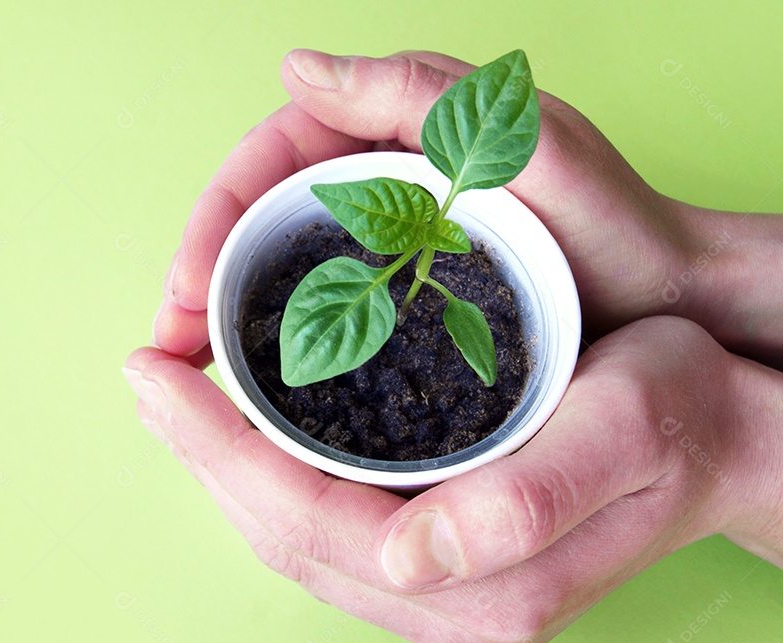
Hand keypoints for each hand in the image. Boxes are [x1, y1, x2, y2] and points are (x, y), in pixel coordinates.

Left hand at [125, 316, 782, 642]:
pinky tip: (247, 434)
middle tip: (148, 375)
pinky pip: (326, 535)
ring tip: (177, 398)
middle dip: (201, 457)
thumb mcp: (626, 427)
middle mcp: (457, 617)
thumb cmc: (682, 416)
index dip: (217, 449)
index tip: (155, 376)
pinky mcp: (443, 583)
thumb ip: (528, 502)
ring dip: (227, 470)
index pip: (307, 523)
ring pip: (295, 542)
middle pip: (284, 539)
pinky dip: (273, 481)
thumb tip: (406, 557)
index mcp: (490, 592)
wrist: (725, 440)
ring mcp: (446, 608)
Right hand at [154, 50, 782, 362]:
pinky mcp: (396, 305)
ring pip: (277, 275)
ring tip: (192, 373)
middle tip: (170, 345)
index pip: (267, 164)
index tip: (186, 290)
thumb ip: (413, 93)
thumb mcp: (520, 138)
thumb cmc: (608, 220)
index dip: (212, 222)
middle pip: (256, 222)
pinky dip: (277, 349)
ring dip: (226, 320)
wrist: (664, 306)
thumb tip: (297, 64)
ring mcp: (382, 249)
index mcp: (385, 135)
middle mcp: (373, 188)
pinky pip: (318, 318)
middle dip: (201, 279)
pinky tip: (254, 388)